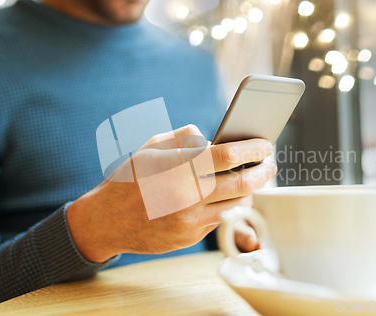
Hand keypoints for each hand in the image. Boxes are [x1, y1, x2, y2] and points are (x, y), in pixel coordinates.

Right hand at [66, 125, 275, 262]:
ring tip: (250, 179)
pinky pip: (219, 219)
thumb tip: (213, 140)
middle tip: (270, 165)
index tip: (266, 145)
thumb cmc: (128, 178)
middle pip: (243, 184)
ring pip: (237, 205)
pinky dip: (226, 206)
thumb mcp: (151, 147)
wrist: (106, 221)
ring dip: (249, 192)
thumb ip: (185, 138)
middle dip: (264, 172)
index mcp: (179, 169)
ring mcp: (191, 221)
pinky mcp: (190, 237)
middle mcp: (188, 197)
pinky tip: (223, 197)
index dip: (254, 149)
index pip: (229, 156)